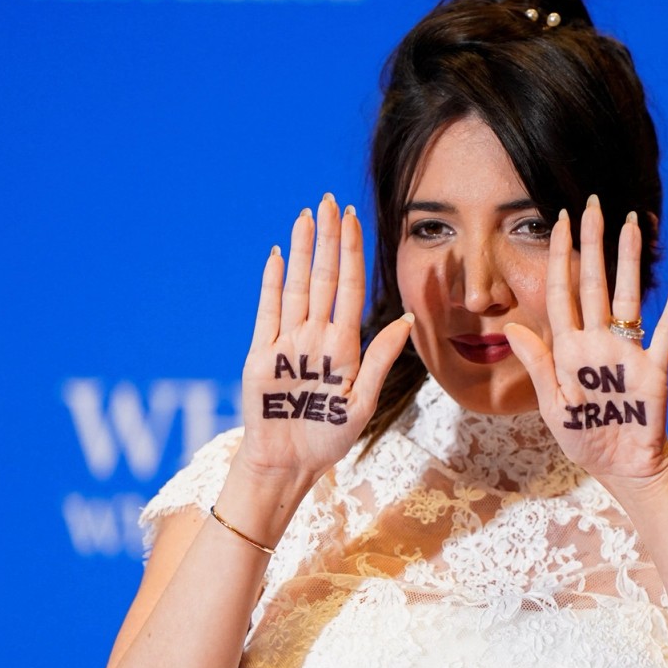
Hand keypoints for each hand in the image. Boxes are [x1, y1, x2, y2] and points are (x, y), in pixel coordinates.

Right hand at [235, 194, 413, 478]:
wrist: (287, 465)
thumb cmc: (327, 441)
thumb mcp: (362, 403)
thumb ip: (381, 361)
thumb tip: (407, 321)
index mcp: (344, 347)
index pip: (350, 289)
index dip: (352, 255)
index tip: (356, 221)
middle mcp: (315, 337)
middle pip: (323, 278)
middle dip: (328, 240)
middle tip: (331, 202)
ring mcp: (287, 343)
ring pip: (296, 286)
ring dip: (300, 251)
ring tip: (306, 216)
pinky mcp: (261, 354)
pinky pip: (267, 311)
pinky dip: (272, 284)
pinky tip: (277, 255)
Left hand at [504, 194, 667, 486]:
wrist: (621, 468)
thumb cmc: (586, 439)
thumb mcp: (554, 406)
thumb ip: (538, 365)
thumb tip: (511, 327)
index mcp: (569, 349)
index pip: (561, 293)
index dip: (559, 258)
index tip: (559, 222)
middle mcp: (598, 341)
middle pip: (594, 283)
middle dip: (593, 243)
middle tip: (594, 204)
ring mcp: (628, 351)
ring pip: (629, 295)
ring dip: (630, 260)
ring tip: (633, 223)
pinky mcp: (654, 367)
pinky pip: (667, 329)